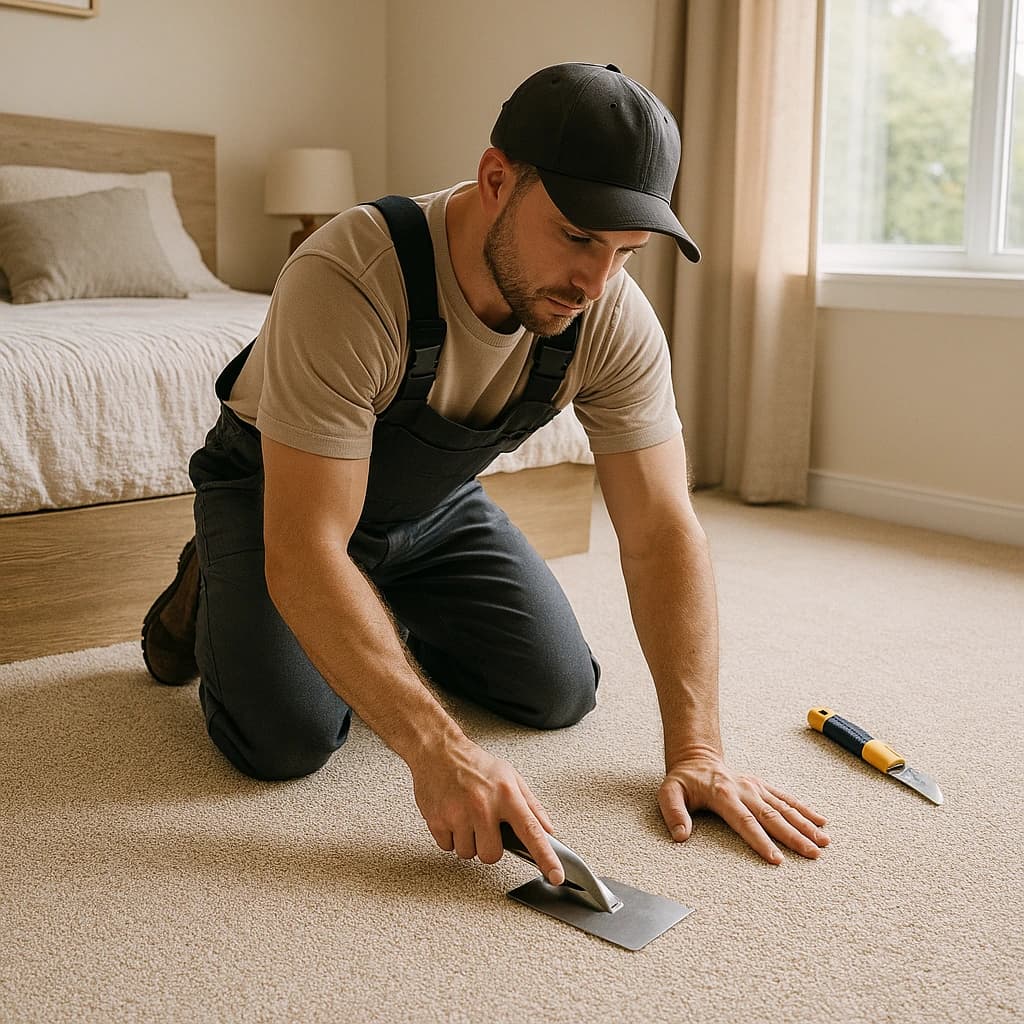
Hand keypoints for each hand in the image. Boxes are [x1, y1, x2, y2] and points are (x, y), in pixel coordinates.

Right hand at [410, 737, 564, 884]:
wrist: (438, 751)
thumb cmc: (476, 764)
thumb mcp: (510, 776)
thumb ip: (531, 805)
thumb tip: (548, 830)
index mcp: (506, 794)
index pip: (531, 831)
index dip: (546, 856)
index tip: (555, 875)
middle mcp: (482, 805)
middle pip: (492, 855)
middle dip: (489, 846)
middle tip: (484, 826)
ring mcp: (458, 813)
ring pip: (468, 854)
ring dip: (468, 842)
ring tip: (466, 817)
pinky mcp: (437, 819)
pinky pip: (447, 847)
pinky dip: (450, 837)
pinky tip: (451, 817)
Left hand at [658, 750, 828, 862]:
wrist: (696, 758)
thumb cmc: (683, 781)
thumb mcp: (669, 793)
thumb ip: (673, 813)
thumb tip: (680, 836)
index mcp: (723, 795)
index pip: (745, 821)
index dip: (761, 841)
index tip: (776, 859)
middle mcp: (744, 790)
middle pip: (772, 816)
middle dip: (794, 837)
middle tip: (813, 854)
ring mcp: (755, 787)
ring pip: (784, 808)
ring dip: (805, 825)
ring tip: (823, 842)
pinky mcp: (762, 786)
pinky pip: (786, 798)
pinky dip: (804, 810)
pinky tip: (821, 822)